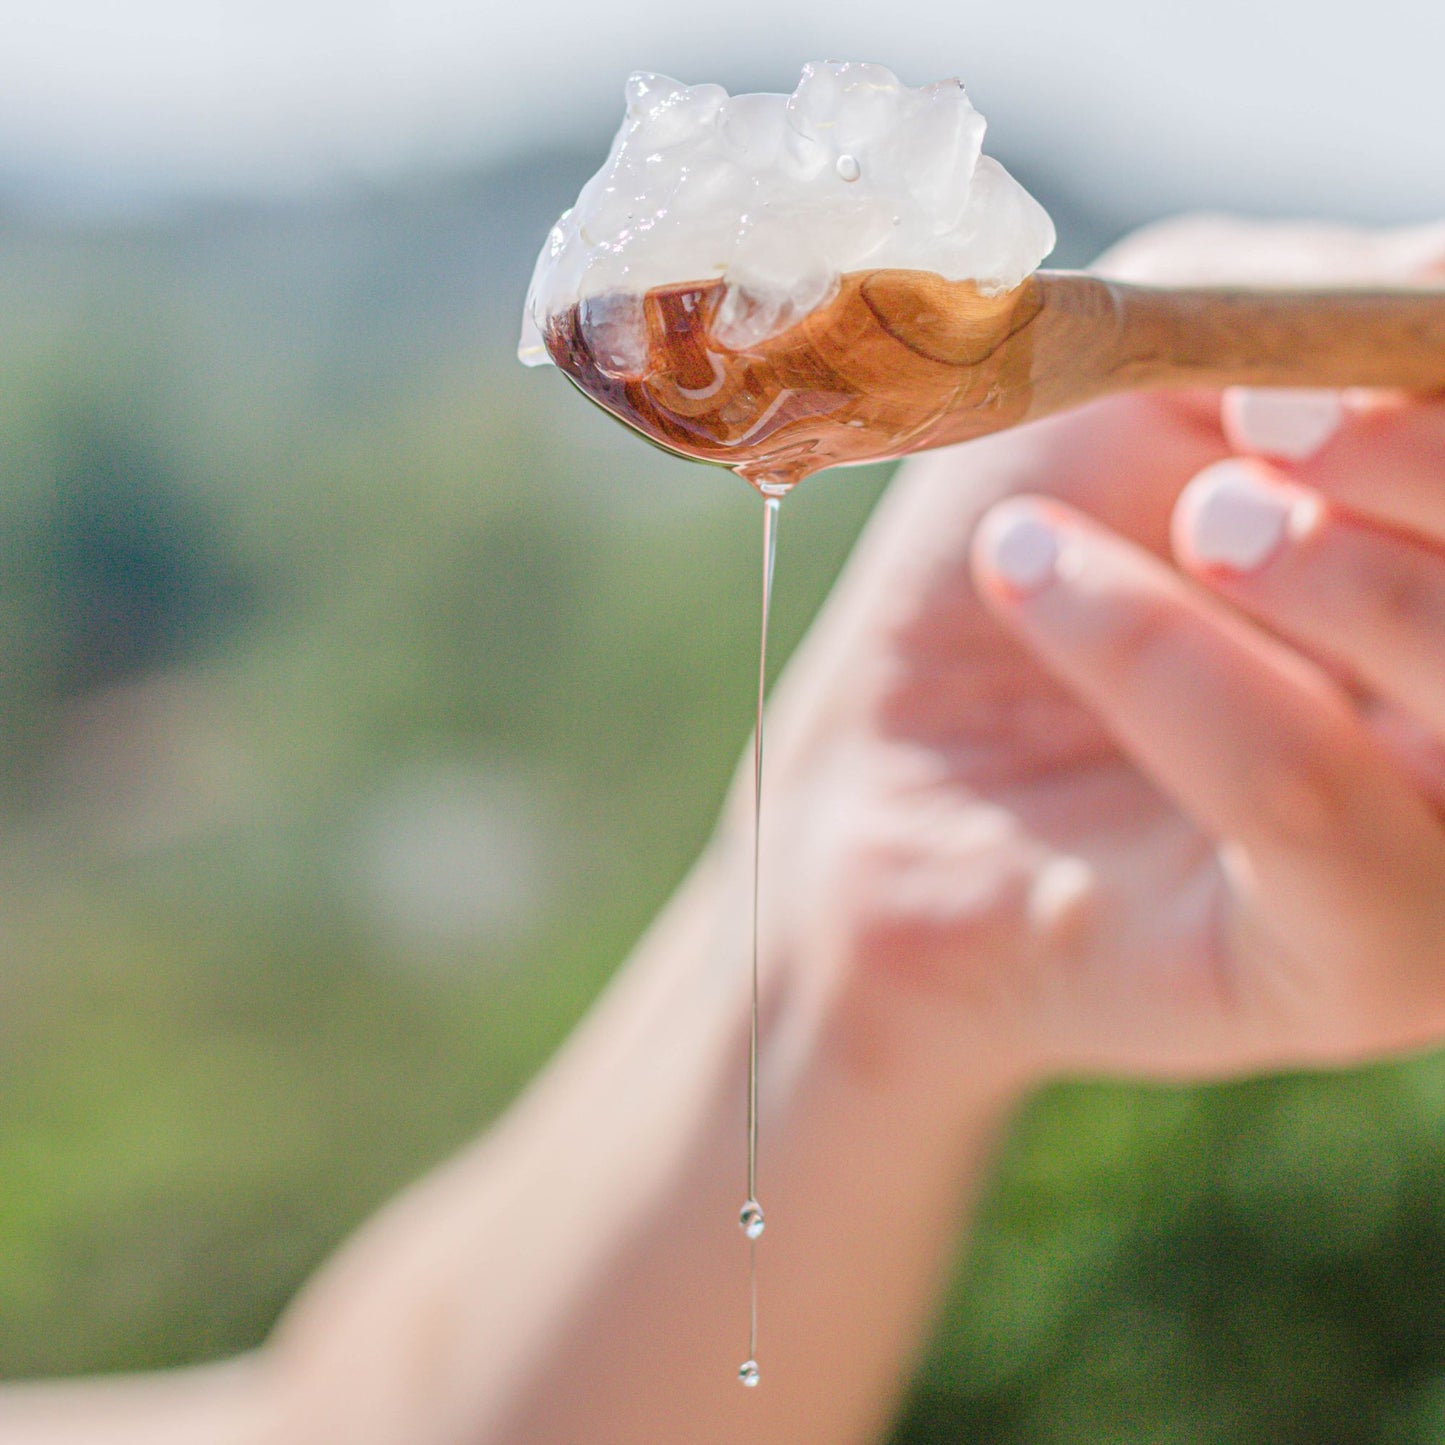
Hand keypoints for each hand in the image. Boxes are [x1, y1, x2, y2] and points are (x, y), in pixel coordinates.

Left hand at [753, 218, 1444, 1109]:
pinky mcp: (1356, 971)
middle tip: (1254, 437)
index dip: (1441, 394)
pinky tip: (1038, 577)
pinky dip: (1176, 666)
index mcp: (1441, 574)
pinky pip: (1316, 805)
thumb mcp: (1155, 395)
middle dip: (1428, 472)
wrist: (889, 771)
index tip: (1292, 373)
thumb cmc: (1031, 562)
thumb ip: (1302, 325)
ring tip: (1195, 523)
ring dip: (1339, 574)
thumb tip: (1435, 281)